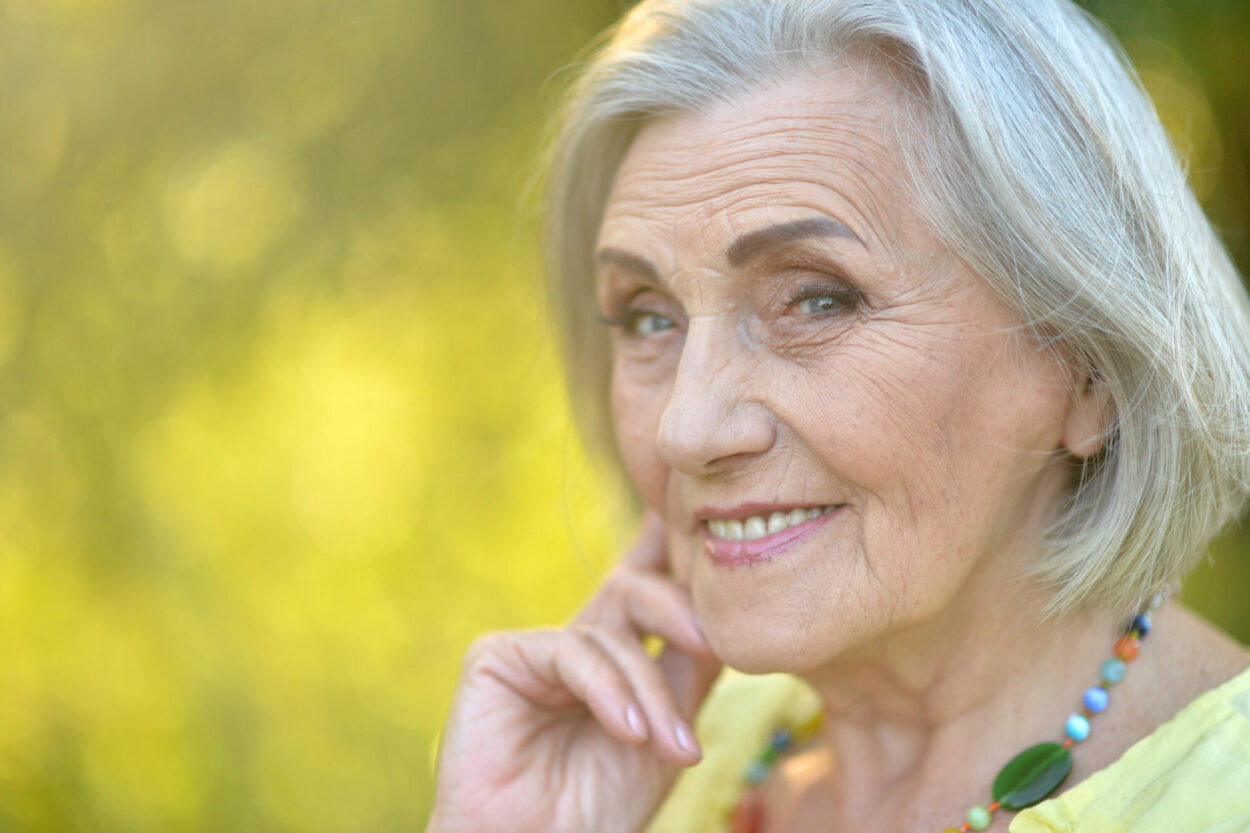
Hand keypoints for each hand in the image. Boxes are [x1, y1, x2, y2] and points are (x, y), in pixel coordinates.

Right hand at [427, 513, 721, 832]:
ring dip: (652, 692)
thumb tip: (725, 613)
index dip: (665, 545)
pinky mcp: (496, 659)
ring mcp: (534, 650)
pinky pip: (571, 651)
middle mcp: (574, 644)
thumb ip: (689, 671)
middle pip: (635, 589)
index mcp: (613, 658)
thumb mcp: (666, 734)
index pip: (643, 586)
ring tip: (673, 750)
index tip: (692, 511)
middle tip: (713, 641)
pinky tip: (629, 732)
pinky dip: (608, 691)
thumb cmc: (598, 809)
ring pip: (612, 629)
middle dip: (680, 608)